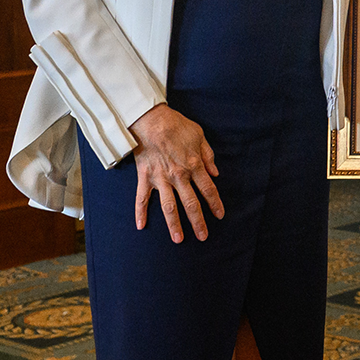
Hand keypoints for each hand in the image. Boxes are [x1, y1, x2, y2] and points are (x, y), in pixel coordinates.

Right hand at [128, 104, 222, 242]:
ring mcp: (161, 178)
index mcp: (194, 165)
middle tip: (203, 236)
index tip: (220, 216)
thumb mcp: (200, 136)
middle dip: (198, 221)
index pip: (208, 189)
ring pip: (169, 206)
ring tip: (178, 239)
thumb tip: (215, 173)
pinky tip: (141, 226)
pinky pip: (142, 198)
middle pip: (191, 203)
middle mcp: (179, 176)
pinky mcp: (145, 177)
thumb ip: (208, 156)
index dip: (215, 203)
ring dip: (174, 224)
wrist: (151, 120)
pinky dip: (140, 212)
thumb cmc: (177, 125)